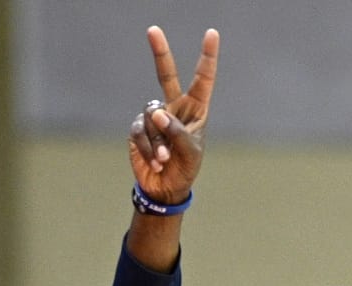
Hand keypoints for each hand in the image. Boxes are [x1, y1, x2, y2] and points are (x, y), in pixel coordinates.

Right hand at [128, 26, 219, 205]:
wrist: (166, 188)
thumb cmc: (186, 169)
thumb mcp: (190, 153)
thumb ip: (177, 132)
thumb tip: (156, 112)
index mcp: (196, 110)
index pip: (202, 80)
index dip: (207, 57)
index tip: (211, 34)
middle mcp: (174, 107)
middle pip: (165, 74)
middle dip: (159, 52)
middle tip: (153, 30)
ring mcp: (154, 117)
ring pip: (152, 116)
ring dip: (159, 141)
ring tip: (166, 160)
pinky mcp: (139, 129)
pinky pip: (141, 131)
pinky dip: (149, 148)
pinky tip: (156, 162)